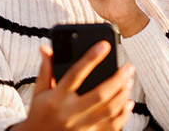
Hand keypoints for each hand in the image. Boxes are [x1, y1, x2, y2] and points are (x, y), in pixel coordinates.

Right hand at [15, 44, 133, 130]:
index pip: (75, 74)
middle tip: (129, 67)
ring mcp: (81, 127)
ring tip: (129, 81)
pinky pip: (112, 126)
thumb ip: (46, 70)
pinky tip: (128, 102)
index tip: (104, 45)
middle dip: (118, 79)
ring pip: (109, 110)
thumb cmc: (40, 113)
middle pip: (100, 94)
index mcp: (56, 98)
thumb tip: (46, 48)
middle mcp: (69, 113)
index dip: (90, 58)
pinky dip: (124, 114)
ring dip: (123, 94)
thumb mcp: (39, 91)